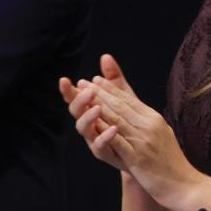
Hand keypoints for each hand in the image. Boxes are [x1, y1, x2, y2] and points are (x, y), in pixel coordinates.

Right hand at [59, 53, 131, 171]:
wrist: (146, 151)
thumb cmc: (130, 122)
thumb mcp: (125, 98)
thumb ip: (114, 79)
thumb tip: (105, 56)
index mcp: (92, 111)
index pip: (77, 99)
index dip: (69, 91)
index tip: (64, 80)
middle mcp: (90, 126)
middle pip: (77, 113)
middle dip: (80, 101)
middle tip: (88, 90)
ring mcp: (96, 141)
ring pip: (85, 130)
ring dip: (89, 118)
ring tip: (97, 108)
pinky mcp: (107, 154)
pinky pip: (101, 147)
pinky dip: (105, 137)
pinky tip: (113, 128)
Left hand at [76, 59, 206, 207]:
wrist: (182, 182)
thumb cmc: (171, 161)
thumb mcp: (162, 134)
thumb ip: (149, 121)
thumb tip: (137, 110)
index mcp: (155, 119)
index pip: (129, 100)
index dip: (111, 89)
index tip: (96, 79)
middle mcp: (150, 125)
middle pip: (121, 105)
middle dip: (101, 92)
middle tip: (84, 82)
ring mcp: (144, 140)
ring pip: (117, 119)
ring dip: (98, 106)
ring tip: (84, 96)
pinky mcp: (138, 157)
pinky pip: (118, 140)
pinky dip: (105, 130)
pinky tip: (94, 122)